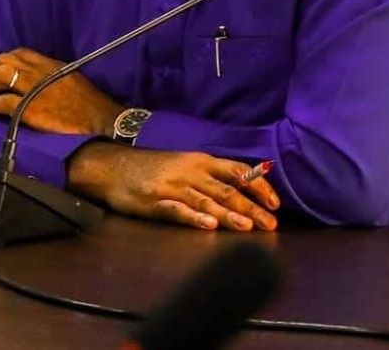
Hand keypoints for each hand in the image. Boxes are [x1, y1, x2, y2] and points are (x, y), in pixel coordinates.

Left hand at [0, 47, 122, 135]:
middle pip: (4, 61)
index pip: (18, 53)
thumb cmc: (89, 103)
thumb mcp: (71, 77)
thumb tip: (34, 78)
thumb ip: (51, 74)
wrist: (100, 121)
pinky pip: (2, 102)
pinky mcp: (29, 110)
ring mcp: (34, 89)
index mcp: (49, 64)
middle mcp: (40, 72)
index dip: (1, 61)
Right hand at [67, 143, 279, 231]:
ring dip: (229, 214)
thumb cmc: (154, 168)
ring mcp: (173, 187)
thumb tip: (244, 188)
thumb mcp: (186, 165)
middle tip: (271, 224)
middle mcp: (191, 172)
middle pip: (226, 190)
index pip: (237, 170)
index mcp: (201, 161)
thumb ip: (212, 176)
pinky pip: (178, 210)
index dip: (258, 185)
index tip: (275, 202)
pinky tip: (208, 225)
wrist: (113, 166)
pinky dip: (194, 218)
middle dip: (251, 207)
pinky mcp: (155, 202)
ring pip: (207, 200)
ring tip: (248, 226)